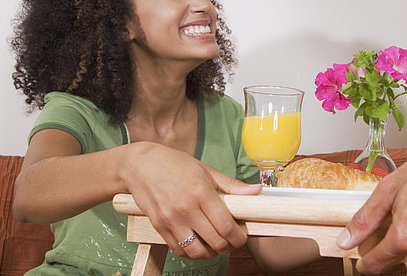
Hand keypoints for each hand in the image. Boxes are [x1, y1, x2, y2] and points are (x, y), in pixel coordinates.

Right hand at [124, 142, 261, 259]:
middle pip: (215, 241)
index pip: (226, 225)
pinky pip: (179, 250)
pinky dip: (192, 252)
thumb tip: (256, 191)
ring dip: (211, 253)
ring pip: (197, 251)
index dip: (239, 237)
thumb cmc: (174, 164)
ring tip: (216, 245)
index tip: (243, 235)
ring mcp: (171, 220)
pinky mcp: (159, 227)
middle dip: (229, 246)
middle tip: (233, 240)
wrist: (140, 165)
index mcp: (201, 193)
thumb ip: (231, 185)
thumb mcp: (206, 170)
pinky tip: (199, 244)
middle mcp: (186, 209)